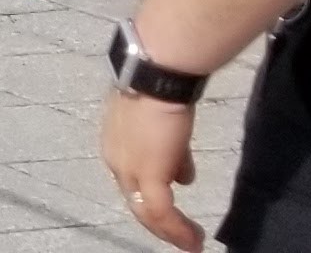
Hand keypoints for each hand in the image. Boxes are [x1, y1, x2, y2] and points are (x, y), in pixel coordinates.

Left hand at [99, 91, 202, 250]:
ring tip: (190, 243)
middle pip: (135, 200)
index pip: (133, 178)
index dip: (153, 194)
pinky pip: (162, 213)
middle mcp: (117, 160)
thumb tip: (183, 176)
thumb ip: (173, 152)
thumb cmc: (160, 88)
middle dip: (158, 221)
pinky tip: (193, 241)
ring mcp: (129, 169)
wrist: (156, 75)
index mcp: (116, 145)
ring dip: (170, 231)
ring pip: (146, 213)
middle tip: (180, 234)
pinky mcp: (148, 175)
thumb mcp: (163, 124)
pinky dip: (178, 231)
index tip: (174, 202)